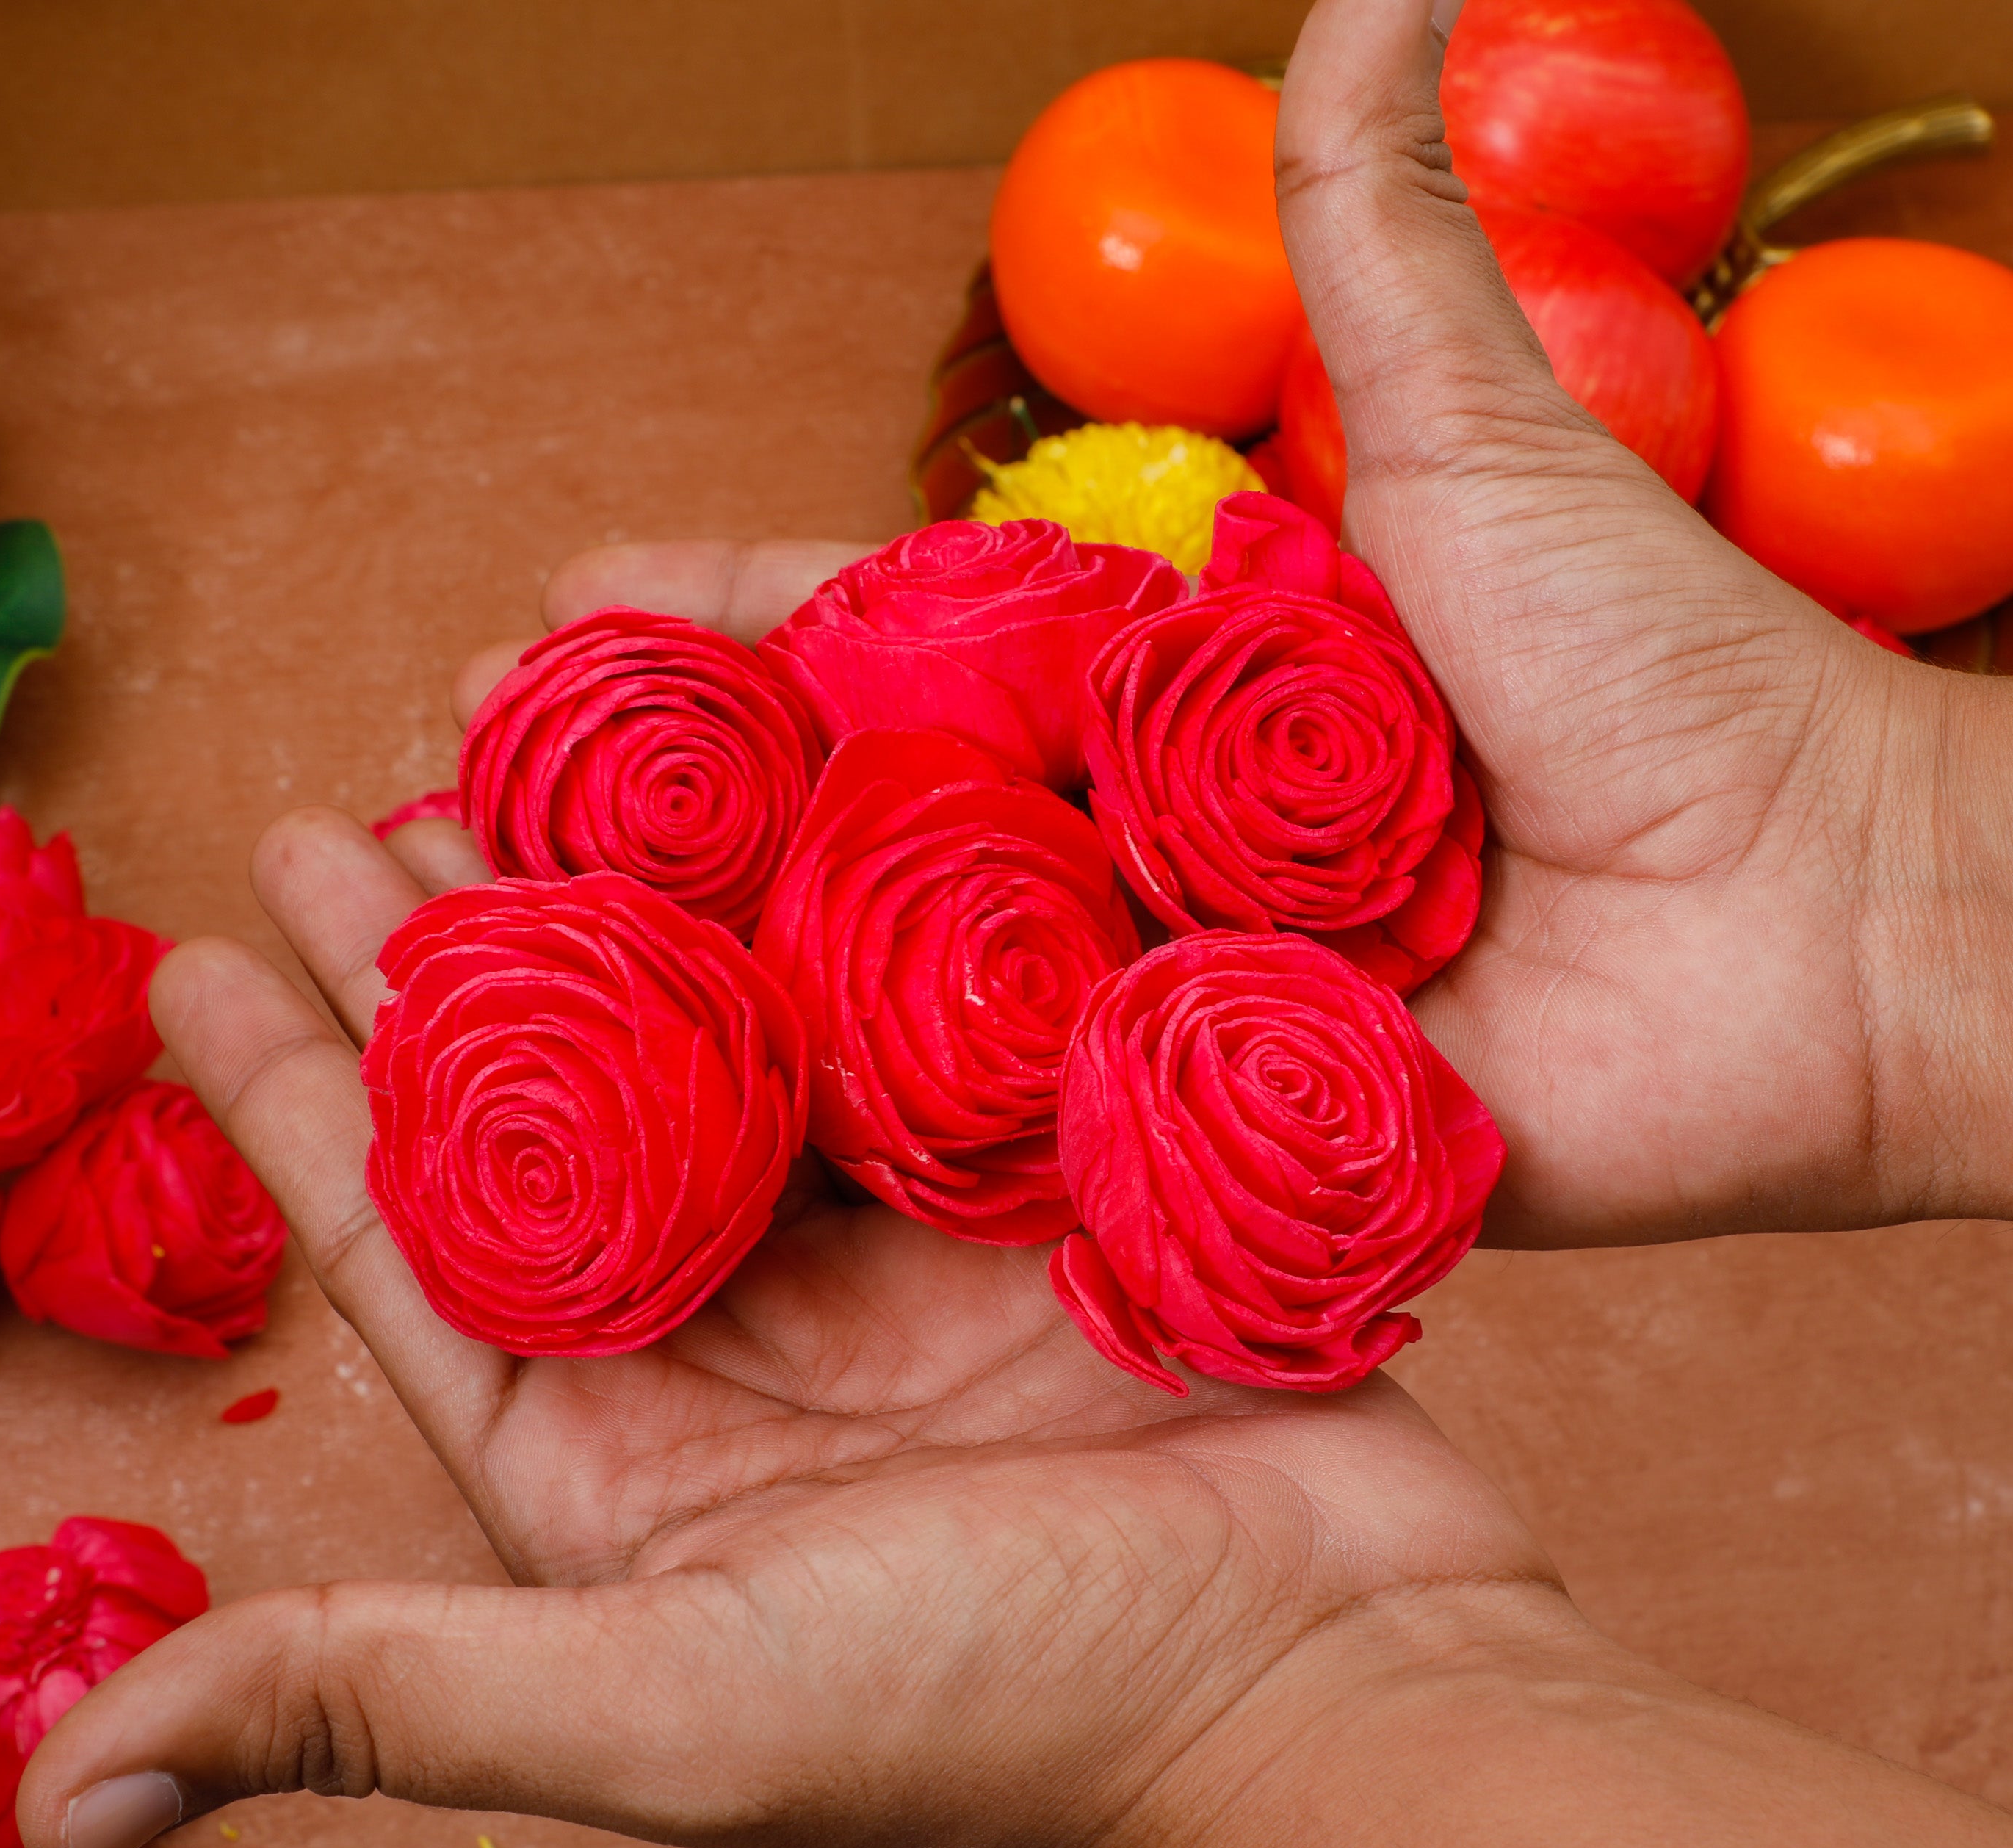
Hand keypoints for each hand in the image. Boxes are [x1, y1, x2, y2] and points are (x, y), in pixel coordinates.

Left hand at [16, 801, 1556, 1847]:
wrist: (1336, 1678)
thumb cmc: (1000, 1714)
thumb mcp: (661, 1709)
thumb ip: (381, 1696)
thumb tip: (49, 1806)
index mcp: (618, 1451)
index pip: (410, 1248)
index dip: (292, 1103)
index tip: (196, 957)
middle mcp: (737, 1338)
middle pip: (558, 1106)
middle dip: (451, 955)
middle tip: (369, 798)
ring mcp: (891, 1251)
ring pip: (726, 1029)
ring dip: (636, 894)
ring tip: (536, 752)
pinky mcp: (1030, 1184)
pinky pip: (906, 1015)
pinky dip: (839, 902)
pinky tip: (776, 785)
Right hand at [458, 0, 2012, 1257]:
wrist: (1825, 936)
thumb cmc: (1671, 679)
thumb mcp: (1477, 446)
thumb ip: (1379, 252)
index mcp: (1157, 683)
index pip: (892, 643)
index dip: (727, 625)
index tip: (569, 609)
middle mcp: (1120, 846)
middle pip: (848, 826)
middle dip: (657, 813)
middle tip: (463, 795)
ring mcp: (1141, 1004)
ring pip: (890, 998)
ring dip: (708, 983)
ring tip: (516, 965)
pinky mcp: (1190, 1145)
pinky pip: (1008, 1154)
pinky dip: (869, 1151)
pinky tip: (698, 1138)